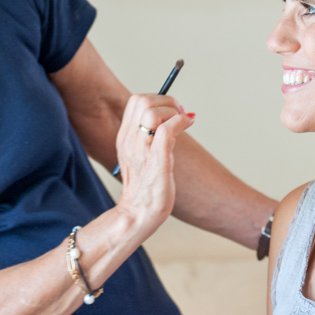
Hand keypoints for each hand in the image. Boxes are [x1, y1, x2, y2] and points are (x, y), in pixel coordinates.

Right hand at [114, 94, 194, 234]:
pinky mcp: (156, 162)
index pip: (136, 101)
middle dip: (167, 102)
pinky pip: (166, 131)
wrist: (137, 215)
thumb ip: (148, 137)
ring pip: (152, 112)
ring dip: (173, 111)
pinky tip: (189, 124)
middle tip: (180, 114)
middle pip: (142, 101)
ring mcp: (142, 151)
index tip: (173, 111)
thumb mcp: (140, 156)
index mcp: (125, 137)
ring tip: (184, 121)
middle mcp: (130, 141)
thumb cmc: (144, 188)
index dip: (158, 99)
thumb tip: (171, 119)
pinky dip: (180, 122)